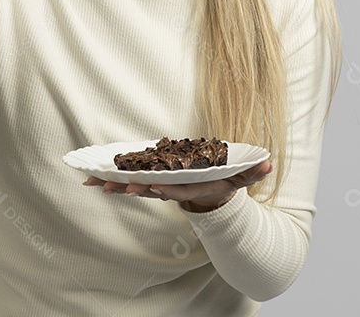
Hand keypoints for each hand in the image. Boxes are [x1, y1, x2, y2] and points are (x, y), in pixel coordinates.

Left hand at [83, 159, 272, 211]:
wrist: (208, 196)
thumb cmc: (222, 184)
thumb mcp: (239, 178)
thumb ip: (252, 172)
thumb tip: (268, 163)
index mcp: (189, 187)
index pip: (174, 190)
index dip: (161, 188)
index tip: (149, 185)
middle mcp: (170, 189)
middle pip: (148, 189)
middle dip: (130, 187)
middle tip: (112, 186)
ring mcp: (157, 187)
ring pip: (133, 186)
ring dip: (114, 185)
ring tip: (93, 182)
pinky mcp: (149, 181)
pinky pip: (127, 181)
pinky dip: (111, 180)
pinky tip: (91, 178)